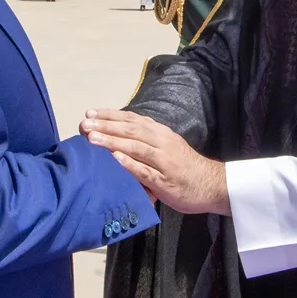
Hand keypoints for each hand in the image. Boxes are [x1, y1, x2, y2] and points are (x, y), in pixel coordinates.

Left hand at [80, 109, 229, 215]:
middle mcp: (162, 143)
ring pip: (135, 148)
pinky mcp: (165, 181)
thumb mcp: (167, 146)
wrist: (212, 184)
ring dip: (112, 142)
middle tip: (84, 123)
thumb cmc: (184, 166)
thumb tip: (118, 132)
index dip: (110, 115)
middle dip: (105, 126)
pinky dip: (130, 164)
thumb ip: (146, 139)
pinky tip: (115, 159)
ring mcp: (164, 161)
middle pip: (130, 130)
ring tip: (92, 138)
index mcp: (160, 133)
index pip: (132, 119)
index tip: (90, 113)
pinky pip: (145, 171)